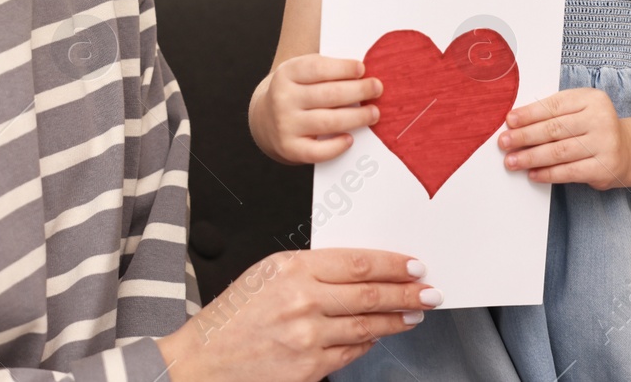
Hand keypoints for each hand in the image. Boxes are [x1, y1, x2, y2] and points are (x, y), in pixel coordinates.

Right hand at [156, 248, 440, 381]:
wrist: (200, 363)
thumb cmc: (231, 318)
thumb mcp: (266, 275)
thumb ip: (310, 270)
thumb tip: (357, 272)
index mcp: (291, 268)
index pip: (358, 263)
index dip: (393, 265)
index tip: (414, 265)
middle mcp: (302, 301)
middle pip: (370, 294)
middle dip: (407, 293)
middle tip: (430, 291)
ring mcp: (307, 337)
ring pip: (367, 326)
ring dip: (397, 320)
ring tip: (414, 314)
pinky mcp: (309, 368)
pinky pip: (350, 352)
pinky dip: (368, 343)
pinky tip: (378, 337)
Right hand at [250, 55, 381, 164]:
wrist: (265, 120)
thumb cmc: (296, 93)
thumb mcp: (300, 73)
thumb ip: (326, 70)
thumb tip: (362, 75)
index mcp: (286, 73)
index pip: (318, 68)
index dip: (343, 68)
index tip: (362, 69)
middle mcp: (283, 98)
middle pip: (328, 94)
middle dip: (358, 91)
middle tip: (377, 88)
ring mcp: (285, 125)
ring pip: (328, 122)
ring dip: (356, 117)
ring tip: (373, 113)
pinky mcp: (290, 148)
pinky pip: (318, 151)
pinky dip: (337, 146)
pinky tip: (350, 139)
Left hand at [497, 87, 630, 190]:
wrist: (626, 150)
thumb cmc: (592, 127)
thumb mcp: (579, 109)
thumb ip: (553, 113)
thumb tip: (515, 124)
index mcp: (591, 99)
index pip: (554, 106)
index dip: (529, 114)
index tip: (509, 121)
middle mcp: (601, 119)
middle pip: (554, 129)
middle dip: (525, 136)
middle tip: (504, 143)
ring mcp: (605, 144)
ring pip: (559, 152)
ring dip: (531, 158)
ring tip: (512, 161)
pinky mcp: (604, 168)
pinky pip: (569, 172)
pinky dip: (548, 174)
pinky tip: (532, 174)